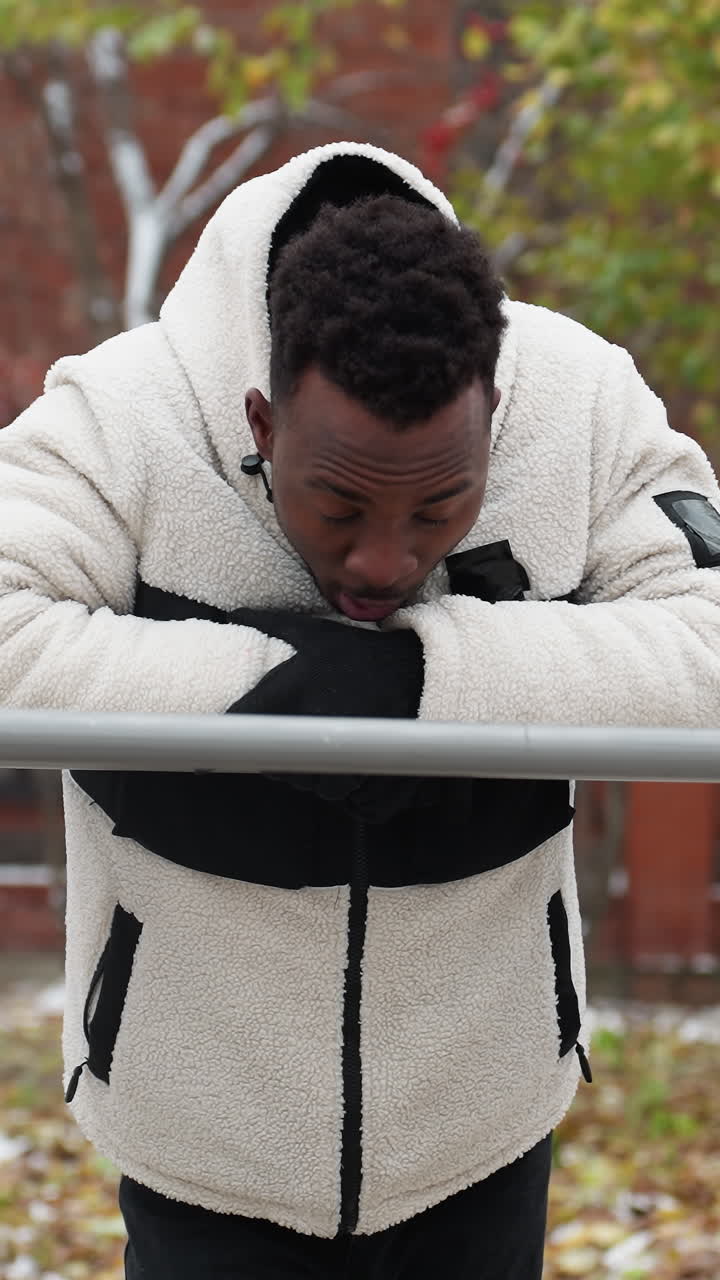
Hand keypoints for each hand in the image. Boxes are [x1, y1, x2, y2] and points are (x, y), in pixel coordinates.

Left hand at [226, 609, 424, 822]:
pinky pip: (354, 803)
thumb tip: (235, 614)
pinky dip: (356, 792)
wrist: (423, 670)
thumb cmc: (362, 656)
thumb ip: (272, 625)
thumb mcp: (316, 635)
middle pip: (281, 769)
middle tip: (307, 737)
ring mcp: (349, 757)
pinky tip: (362, 764)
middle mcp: (315, 727)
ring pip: (318, 789)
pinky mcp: (377, 778)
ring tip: (337, 749)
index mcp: (291, 693)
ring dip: (322, 777)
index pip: (244, 728)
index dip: (248, 733)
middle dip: (288, 759)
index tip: (258, 731)